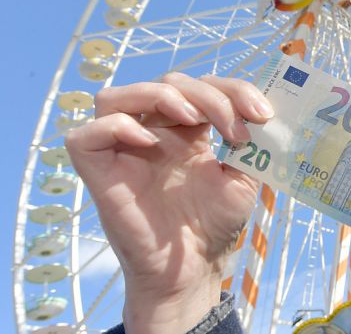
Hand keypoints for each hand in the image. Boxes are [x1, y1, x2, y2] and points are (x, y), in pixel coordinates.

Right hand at [65, 72, 272, 333]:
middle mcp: (152, 132)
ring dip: (160, 95)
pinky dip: (114, 126)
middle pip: (167, 83)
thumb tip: (264, 114)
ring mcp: (122, 150)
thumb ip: (251, 143)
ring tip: (193, 119)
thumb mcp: (244, 177)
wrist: (194, 268)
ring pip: (115, 96)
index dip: (234, 90)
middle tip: (237, 128)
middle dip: (209, 95)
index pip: (202, 86)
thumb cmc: (214, 224)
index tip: (263, 114)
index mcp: (186, 129)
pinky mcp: (98, 172)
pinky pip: (85, 135)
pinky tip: (149, 140)